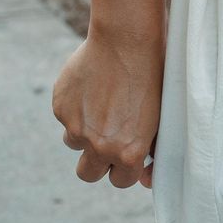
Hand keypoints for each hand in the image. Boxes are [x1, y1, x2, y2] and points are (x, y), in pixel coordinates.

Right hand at [51, 29, 164, 187]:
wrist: (127, 41)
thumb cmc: (155, 76)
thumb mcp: (161, 118)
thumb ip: (150, 147)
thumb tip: (144, 175)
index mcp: (128, 152)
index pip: (121, 181)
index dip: (126, 169)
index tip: (128, 157)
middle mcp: (99, 145)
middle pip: (88, 174)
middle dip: (98, 163)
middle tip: (108, 142)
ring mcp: (76, 127)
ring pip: (74, 142)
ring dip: (85, 131)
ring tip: (104, 104)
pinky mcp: (60, 107)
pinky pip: (66, 116)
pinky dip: (76, 107)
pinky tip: (94, 85)